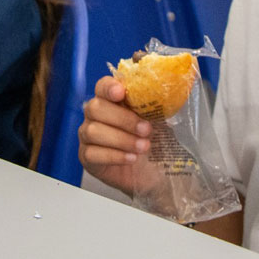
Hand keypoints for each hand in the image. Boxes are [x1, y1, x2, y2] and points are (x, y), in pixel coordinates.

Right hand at [79, 75, 165, 193]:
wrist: (154, 173)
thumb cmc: (155, 141)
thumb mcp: (161, 120)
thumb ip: (158, 103)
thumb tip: (171, 89)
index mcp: (111, 100)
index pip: (102, 86)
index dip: (109, 87)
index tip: (121, 93)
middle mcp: (95, 115)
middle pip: (95, 108)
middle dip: (123, 119)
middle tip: (146, 130)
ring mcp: (88, 136)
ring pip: (93, 131)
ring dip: (122, 139)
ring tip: (144, 147)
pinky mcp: (87, 158)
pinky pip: (92, 154)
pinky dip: (114, 156)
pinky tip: (132, 158)